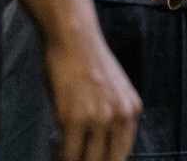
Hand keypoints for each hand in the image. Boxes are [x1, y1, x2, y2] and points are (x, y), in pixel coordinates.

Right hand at [43, 29, 141, 160]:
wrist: (73, 39)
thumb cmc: (87, 62)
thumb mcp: (114, 90)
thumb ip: (112, 116)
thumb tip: (99, 146)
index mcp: (132, 110)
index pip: (122, 153)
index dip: (105, 160)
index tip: (90, 159)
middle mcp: (120, 116)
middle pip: (109, 160)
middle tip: (76, 158)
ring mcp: (98, 119)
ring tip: (64, 155)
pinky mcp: (73, 119)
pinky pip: (68, 154)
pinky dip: (60, 158)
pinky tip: (54, 153)